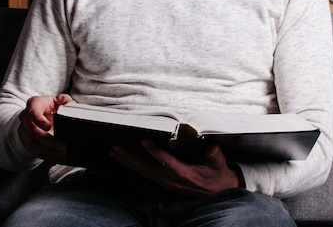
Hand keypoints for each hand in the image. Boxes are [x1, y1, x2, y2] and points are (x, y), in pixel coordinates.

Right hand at [18, 94, 73, 162]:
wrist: (41, 113)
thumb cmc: (52, 105)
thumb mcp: (60, 99)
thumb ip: (65, 100)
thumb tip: (70, 106)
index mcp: (34, 104)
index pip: (32, 112)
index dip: (39, 120)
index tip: (48, 127)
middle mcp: (25, 117)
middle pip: (33, 131)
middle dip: (49, 141)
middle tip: (63, 146)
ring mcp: (24, 130)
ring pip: (33, 144)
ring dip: (49, 151)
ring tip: (63, 153)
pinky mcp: (26, 141)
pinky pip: (34, 152)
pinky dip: (47, 156)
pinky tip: (58, 157)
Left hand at [110, 140, 240, 196]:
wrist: (217, 189)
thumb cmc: (216, 172)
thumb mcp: (218, 162)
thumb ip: (214, 154)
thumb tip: (211, 146)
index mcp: (185, 174)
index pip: (167, 162)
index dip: (155, 152)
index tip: (144, 141)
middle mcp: (172, 180)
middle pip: (147, 168)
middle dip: (130, 158)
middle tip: (116, 147)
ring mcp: (166, 182)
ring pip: (143, 171)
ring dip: (127, 162)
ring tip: (114, 151)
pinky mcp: (163, 182)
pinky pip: (145, 174)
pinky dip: (133, 166)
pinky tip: (124, 159)